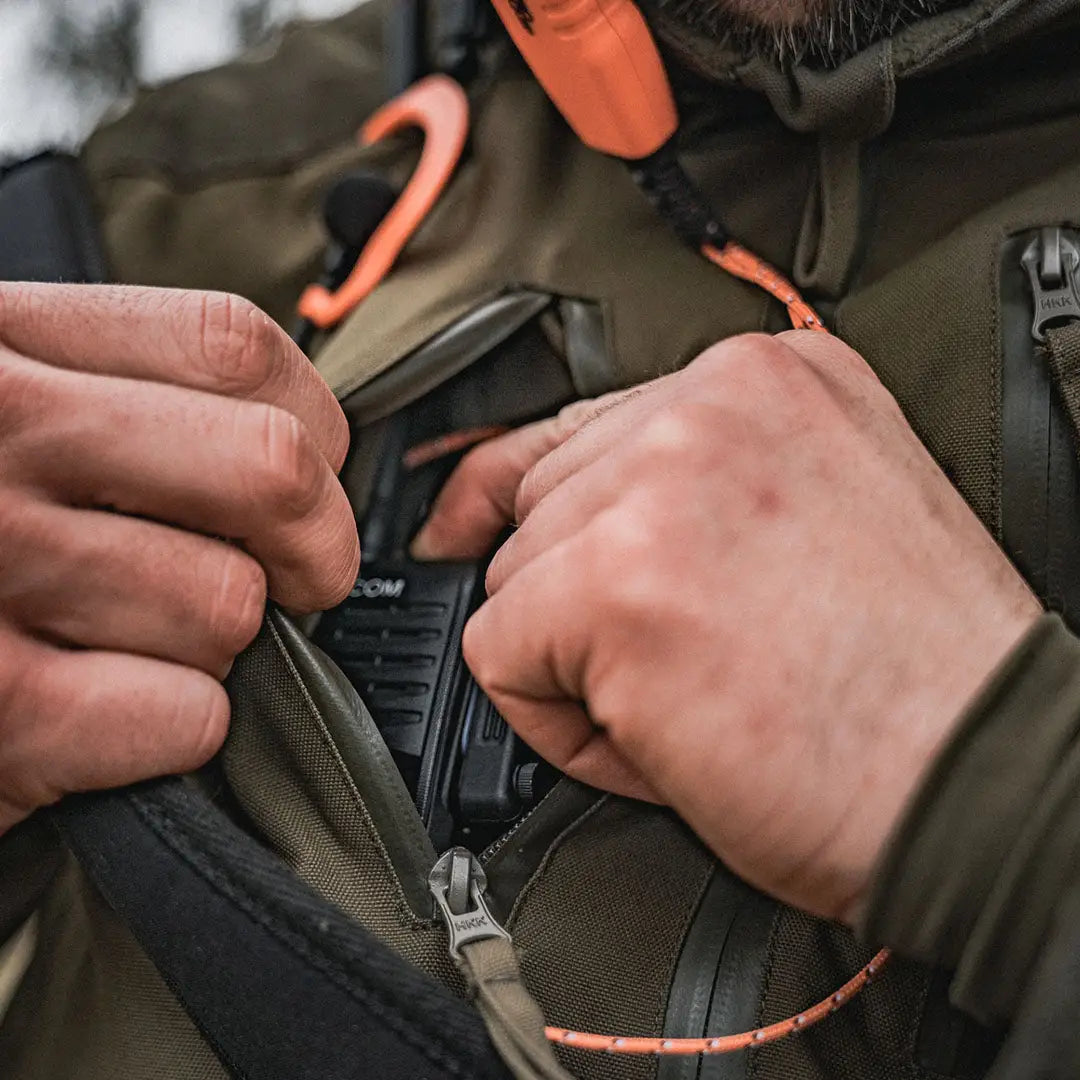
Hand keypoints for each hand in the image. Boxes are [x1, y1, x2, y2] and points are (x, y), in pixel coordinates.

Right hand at [0, 284, 358, 834]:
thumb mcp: (9, 409)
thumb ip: (127, 399)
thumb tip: (302, 455)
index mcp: (6, 344)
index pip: (232, 348)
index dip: (310, 426)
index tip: (308, 477)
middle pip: (269, 468)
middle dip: (316, 543)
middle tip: (295, 580)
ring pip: (230, 607)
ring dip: (213, 646)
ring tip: (130, 641)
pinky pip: (185, 715)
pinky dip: (175, 726)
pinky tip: (105, 710)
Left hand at [412, 331, 1040, 921]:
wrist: (984, 777)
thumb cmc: (918, 675)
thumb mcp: (822, 510)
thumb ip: (696, 480)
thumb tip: (567, 509)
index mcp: (768, 378)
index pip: (580, 423)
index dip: (522, 491)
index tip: (472, 518)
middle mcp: (710, 405)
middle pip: (540, 501)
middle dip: (578, 595)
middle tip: (683, 658)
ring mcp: (659, 484)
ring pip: (516, 576)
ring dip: (574, 658)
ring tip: (695, 699)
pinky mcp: (615, 584)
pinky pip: (499, 653)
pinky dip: (556, 719)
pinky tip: (658, 733)